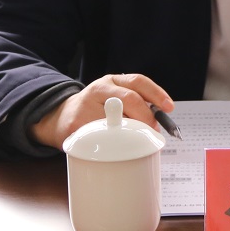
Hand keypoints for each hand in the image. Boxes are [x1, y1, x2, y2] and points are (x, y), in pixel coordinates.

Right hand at [29, 73, 173, 149]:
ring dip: (129, 134)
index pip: (138, 81)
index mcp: (112, 82)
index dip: (156, 93)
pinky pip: (100, 139)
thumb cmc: (95, 110)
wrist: (60, 116)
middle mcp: (99, 90)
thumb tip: (159, 123)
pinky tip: (112, 149)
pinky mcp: (76, 127)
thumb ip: (133, 104)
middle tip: (150, 131)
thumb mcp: (113, 98)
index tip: (169, 107)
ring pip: (117, 121)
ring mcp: (86, 107)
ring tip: (131, 142)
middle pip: (130, 99)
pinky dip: (111, 146)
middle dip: (145, 118)